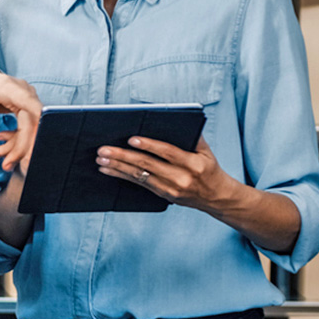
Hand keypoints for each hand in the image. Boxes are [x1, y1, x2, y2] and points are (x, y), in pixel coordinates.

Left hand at [0, 66, 41, 171]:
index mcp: (6, 87)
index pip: (28, 103)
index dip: (38, 121)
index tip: (40, 142)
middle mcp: (21, 91)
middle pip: (31, 122)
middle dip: (21, 147)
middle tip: (7, 165)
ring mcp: (25, 99)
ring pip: (31, 127)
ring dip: (17, 147)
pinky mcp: (25, 107)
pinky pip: (27, 127)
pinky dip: (16, 141)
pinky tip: (0, 145)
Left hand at [95, 136, 235, 212]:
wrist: (217, 197)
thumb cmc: (209, 169)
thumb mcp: (206, 151)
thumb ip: (193, 136)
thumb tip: (175, 120)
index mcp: (193, 164)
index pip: (167, 152)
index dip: (149, 145)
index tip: (131, 139)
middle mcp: (181, 178)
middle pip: (147, 165)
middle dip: (123, 156)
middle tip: (104, 150)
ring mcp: (171, 189)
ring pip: (139, 176)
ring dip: (117, 167)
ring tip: (101, 159)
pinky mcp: (163, 195)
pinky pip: (139, 184)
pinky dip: (121, 175)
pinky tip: (109, 169)